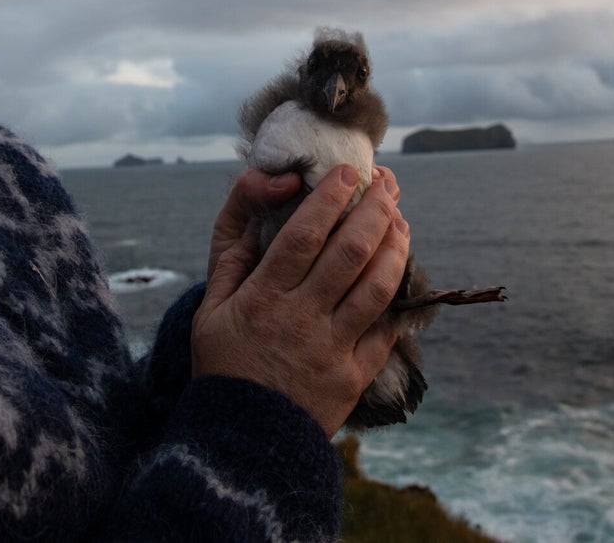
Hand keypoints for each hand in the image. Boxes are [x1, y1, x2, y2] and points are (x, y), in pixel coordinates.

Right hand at [192, 164, 410, 436]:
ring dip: (396, 247)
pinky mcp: (353, 376)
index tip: (348, 171)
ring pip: (377, 287)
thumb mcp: (210, 312)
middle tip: (386, 184)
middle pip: (349, 252)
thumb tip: (257, 213)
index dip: (329, 198)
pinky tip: (404, 272)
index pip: (303, 235)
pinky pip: (386, 331)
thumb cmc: (224, 367)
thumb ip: (231, 260)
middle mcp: (300, 319)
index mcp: (263, 298)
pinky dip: (401, 298)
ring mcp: (331, 349)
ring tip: (401, 220)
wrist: (243, 443)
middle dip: (374, 210)